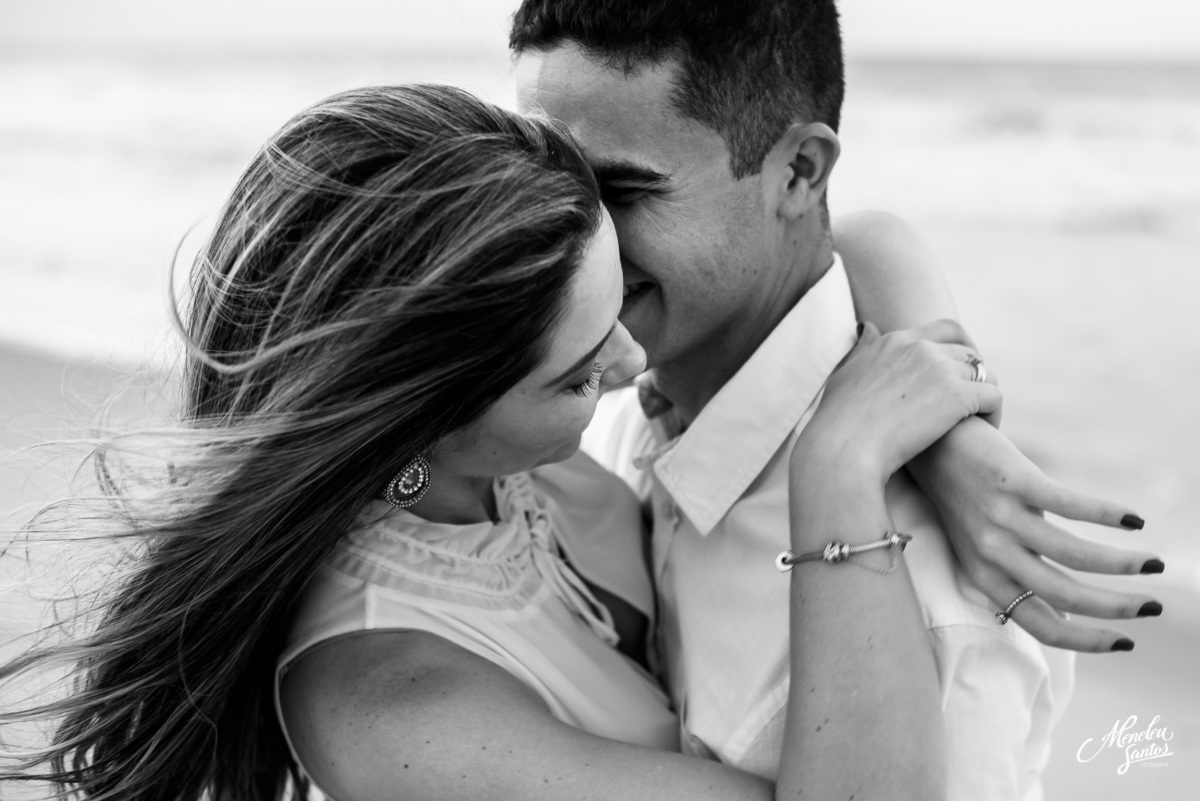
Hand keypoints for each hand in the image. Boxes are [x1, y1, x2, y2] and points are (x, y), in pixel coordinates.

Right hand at [795, 320, 1000, 484]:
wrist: (843, 448)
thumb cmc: (837, 422)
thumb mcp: (844, 374)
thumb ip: (861, 350)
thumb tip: (869, 328)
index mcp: (895, 341)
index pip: (945, 329)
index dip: (961, 348)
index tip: (962, 372)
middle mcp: (920, 347)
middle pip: (968, 354)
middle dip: (974, 378)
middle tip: (973, 405)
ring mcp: (940, 369)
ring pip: (985, 375)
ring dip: (985, 397)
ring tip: (979, 421)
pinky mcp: (958, 395)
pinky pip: (993, 397)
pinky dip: (993, 414)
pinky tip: (984, 432)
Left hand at [909, 418, 1162, 652]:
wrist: (929, 441)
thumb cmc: (965, 497)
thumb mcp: (982, 547)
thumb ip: (1019, 577)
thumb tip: (1069, 614)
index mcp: (985, 576)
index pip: (1040, 624)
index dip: (1086, 641)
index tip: (1126, 642)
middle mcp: (991, 552)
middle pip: (1064, 596)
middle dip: (1117, 608)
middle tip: (1154, 608)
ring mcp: (1001, 516)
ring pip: (1073, 555)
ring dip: (1123, 564)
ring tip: (1155, 565)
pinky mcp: (1013, 480)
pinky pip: (1070, 505)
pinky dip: (1108, 515)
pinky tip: (1135, 520)